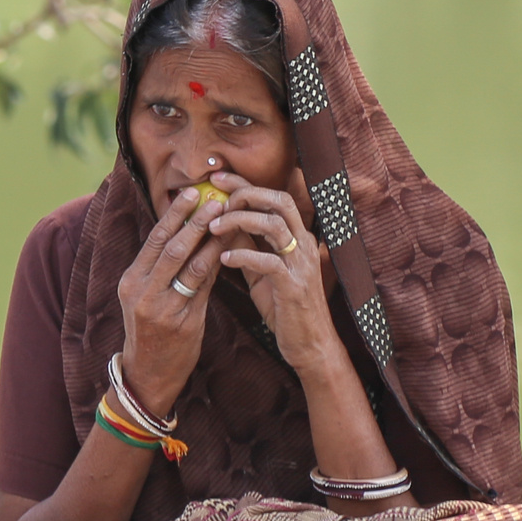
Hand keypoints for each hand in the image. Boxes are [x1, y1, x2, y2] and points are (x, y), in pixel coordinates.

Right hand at [113, 183, 229, 412]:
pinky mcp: (182, 322)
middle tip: (216, 198)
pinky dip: (217, 264)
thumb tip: (188, 231)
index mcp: (130, 281)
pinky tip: (231, 250)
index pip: (153, 240)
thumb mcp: (146, 297)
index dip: (173, 214)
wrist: (149, 373)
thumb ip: (163, 268)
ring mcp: (161, 308)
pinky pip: (203, 287)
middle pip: (170, 247)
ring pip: (189, 265)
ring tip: (228, 218)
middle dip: (194, 220)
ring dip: (211, 239)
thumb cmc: (151, 329)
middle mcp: (141, 292)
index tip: (191, 192)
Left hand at [208, 180, 342, 377]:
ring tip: (213, 229)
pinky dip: (243, 255)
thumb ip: (248, 246)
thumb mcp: (262, 271)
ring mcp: (301, 263)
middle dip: (245, 193)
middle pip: (279, 201)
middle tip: (215, 200)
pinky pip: (268, 261)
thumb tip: (224, 223)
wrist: (308, 343)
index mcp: (296, 237)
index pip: (273, 197)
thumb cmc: (283, 306)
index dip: (245, 184)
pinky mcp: (294, 285)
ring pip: (274, 225)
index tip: (216, 177)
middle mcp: (303, 243)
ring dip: (240, 221)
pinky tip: (223, 258)